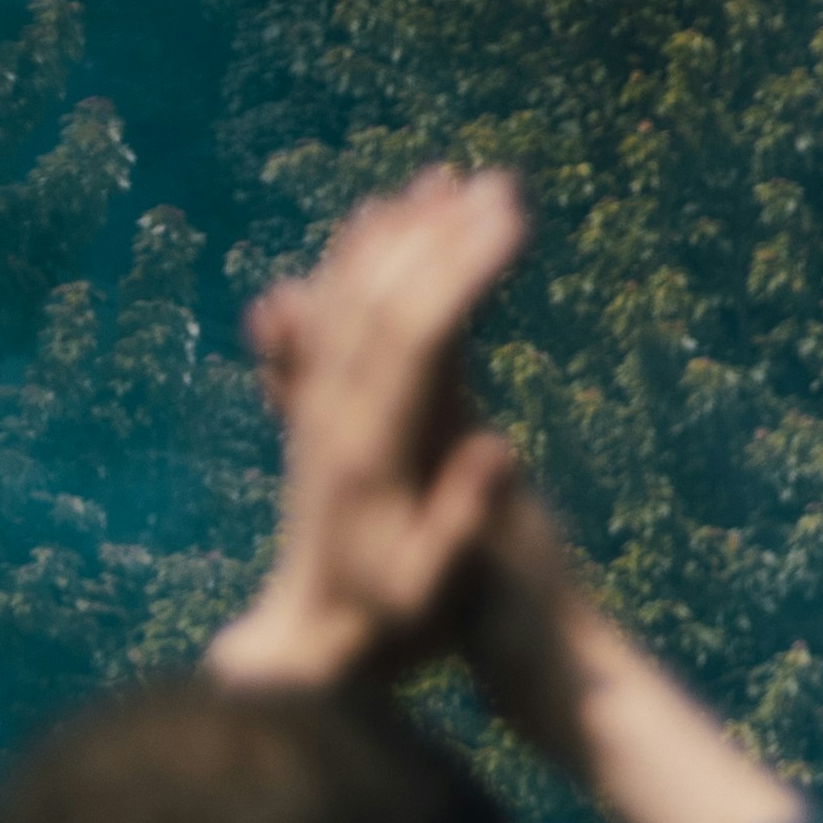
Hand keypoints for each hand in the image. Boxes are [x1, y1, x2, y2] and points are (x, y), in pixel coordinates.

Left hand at [209, 168, 530, 691]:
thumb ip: (462, 518)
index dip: (465, 268)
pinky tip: (372, 233)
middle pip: (383, 295)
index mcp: (368, 447)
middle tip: (495, 179)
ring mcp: (319, 409)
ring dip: (395, 233)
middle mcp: (334, 413)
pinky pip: (333, 319)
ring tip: (436, 178)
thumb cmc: (388, 629)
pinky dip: (357, 266)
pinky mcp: (317, 414)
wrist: (309, 645)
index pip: (420, 332)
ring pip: (351, 296)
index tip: (513, 219)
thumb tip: (496, 443)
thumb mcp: (433, 590)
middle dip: (440, 231)